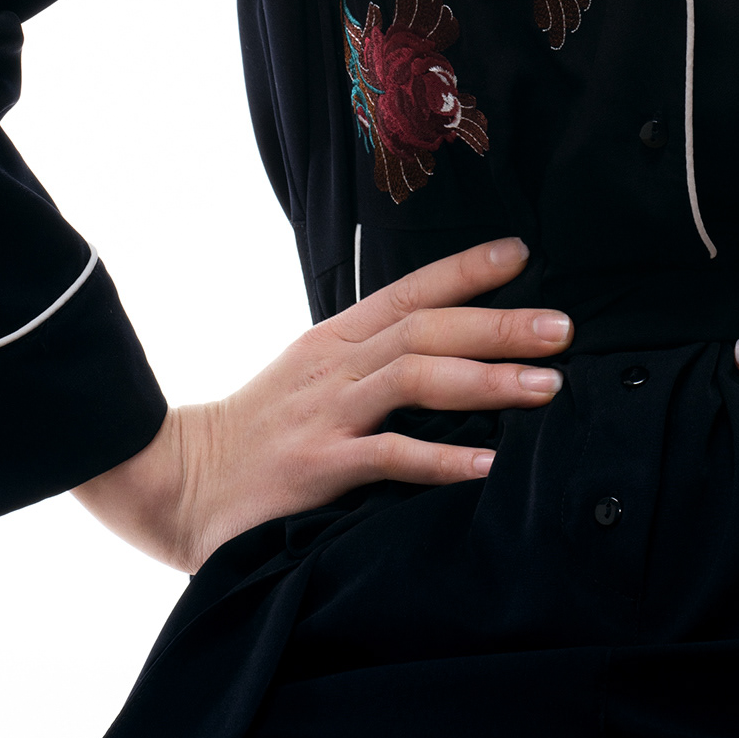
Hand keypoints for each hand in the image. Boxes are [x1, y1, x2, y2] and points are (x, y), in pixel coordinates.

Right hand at [74, 237, 569, 573]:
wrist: (175, 483)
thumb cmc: (256, 435)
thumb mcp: (311, 381)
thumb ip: (369, 365)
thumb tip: (447, 357)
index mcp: (335, 340)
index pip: (408, 291)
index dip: (465, 269)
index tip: (521, 254)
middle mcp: (335, 366)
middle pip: (427, 329)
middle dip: (500, 325)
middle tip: (563, 327)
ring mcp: (325, 414)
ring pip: (415, 380)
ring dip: (487, 381)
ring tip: (546, 387)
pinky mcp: (315, 468)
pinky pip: (387, 457)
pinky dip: (439, 458)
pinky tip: (484, 464)